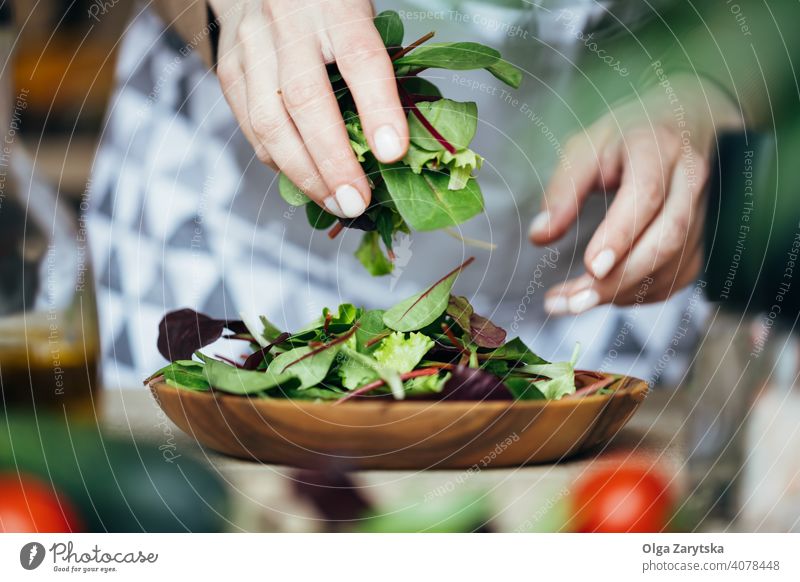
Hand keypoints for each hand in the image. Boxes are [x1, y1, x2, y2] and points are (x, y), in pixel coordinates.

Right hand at [209, 0, 408, 217]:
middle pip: (306, 100)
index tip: (392, 154)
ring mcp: (251, 47)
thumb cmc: (328, 10)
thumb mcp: (364, 22)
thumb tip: (394, 147)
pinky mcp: (230, 70)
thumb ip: (379, 72)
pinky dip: (281, 164)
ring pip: (269, 123)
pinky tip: (307, 180)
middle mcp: (287, 22)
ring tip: (335, 203)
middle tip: (356, 201)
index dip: (378, 109)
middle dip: (333, 162)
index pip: (360, 58)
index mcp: (335, 5)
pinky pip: (252, 129)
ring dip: (305, 175)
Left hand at [529, 74, 742, 313]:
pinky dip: (641, 294)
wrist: (687, 122)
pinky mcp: (703, 236)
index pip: (646, 195)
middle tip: (571, 302)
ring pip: (673, 264)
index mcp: (657, 147)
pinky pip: (678, 277)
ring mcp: (703, 210)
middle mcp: (689, 179)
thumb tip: (539, 235)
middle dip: (619, 279)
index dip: (621, 234)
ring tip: (572, 303)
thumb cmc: (626, 137)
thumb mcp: (586, 147)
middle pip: (666, 238)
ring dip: (623, 293)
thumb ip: (563, 189)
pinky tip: (605, 296)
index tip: (591, 267)